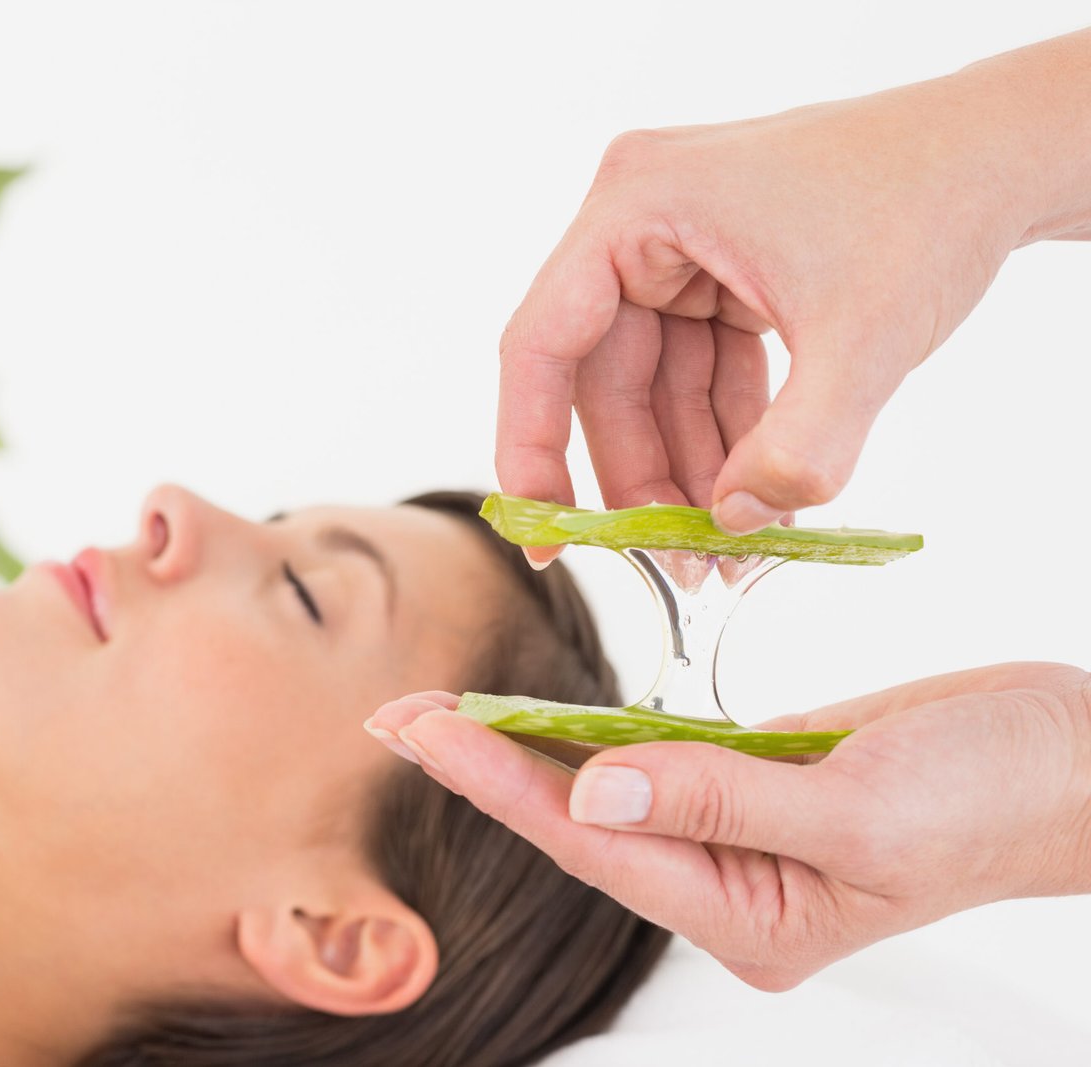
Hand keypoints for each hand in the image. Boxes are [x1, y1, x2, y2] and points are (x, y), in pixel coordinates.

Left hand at [365, 662, 1090, 989]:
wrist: (1072, 760)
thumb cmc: (996, 796)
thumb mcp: (862, 809)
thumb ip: (724, 797)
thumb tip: (593, 786)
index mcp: (749, 916)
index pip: (597, 842)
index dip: (502, 782)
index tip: (425, 730)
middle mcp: (730, 884)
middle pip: (585, 819)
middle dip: (490, 765)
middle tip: (397, 716)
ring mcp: (740, 833)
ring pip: (611, 785)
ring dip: (532, 743)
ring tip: (444, 709)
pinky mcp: (756, 782)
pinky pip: (658, 756)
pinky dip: (600, 728)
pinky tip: (545, 710)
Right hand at [498, 30, 1090, 552]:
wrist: (1002, 151)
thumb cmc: (931, 200)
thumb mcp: (865, 339)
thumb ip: (797, 448)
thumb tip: (735, 527)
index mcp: (637, 204)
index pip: (543, 345)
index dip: (531, 448)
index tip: (545, 536)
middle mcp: (640, 221)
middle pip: (603, 380)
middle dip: (644, 477)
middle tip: (680, 564)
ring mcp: (678, 248)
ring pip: (653, 387)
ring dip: (690, 467)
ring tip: (729, 549)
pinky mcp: (717, 272)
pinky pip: (699, 372)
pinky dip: (727, 433)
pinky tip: (753, 493)